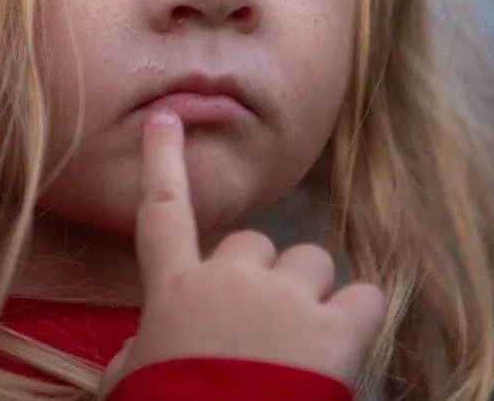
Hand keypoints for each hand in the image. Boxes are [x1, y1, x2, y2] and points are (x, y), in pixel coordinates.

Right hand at [96, 110, 385, 396]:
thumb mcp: (130, 381)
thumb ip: (139, 350)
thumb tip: (144, 346)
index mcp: (175, 290)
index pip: (163, 210)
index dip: (162, 160)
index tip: (166, 119)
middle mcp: (229, 279)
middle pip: (256, 244)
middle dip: (261, 279)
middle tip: (258, 332)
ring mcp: (284, 300)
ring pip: (312, 262)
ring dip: (309, 297)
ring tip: (298, 348)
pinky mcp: (332, 332)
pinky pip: (362, 298)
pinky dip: (357, 321)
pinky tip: (340, 351)